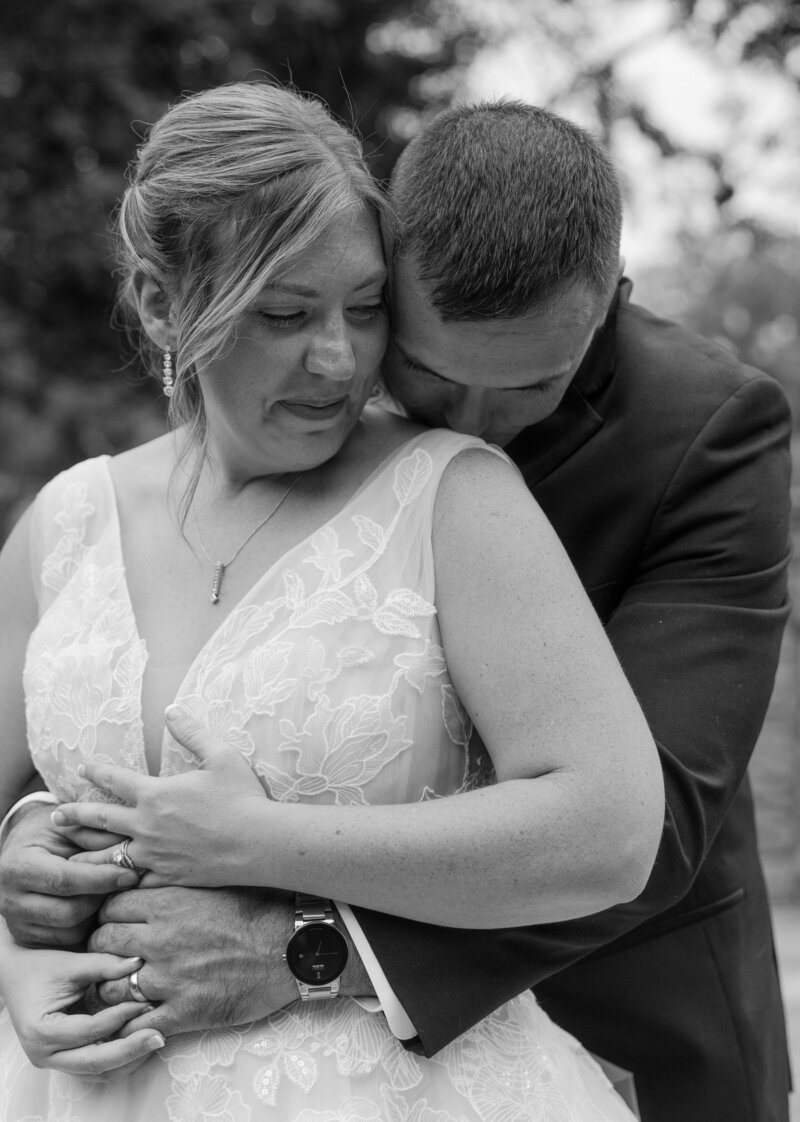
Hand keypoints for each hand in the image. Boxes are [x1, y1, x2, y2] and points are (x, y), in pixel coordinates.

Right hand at [0, 801, 139, 946]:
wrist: (24, 851)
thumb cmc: (51, 835)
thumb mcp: (70, 826)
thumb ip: (97, 836)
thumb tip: (131, 849)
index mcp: (18, 866)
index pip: (64, 879)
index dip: (101, 879)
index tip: (130, 874)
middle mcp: (10, 900)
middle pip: (68, 912)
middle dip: (102, 899)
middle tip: (125, 884)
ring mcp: (17, 923)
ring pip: (71, 932)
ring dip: (97, 914)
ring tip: (110, 892)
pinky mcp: (27, 939)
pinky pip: (67, 941)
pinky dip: (87, 926)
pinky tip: (97, 905)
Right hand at [0, 942, 164, 1077]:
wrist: (17, 974)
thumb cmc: (40, 967)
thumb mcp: (70, 962)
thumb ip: (104, 964)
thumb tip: (138, 963)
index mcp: (42, 1031)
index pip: (89, 1031)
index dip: (119, 1017)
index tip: (145, 1003)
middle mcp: (45, 1054)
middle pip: (94, 1063)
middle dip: (130, 1050)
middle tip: (159, 1036)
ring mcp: (54, 1061)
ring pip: (98, 1072)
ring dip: (128, 1059)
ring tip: (155, 1039)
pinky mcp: (65, 1059)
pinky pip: (96, 1068)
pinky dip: (118, 1059)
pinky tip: (140, 1042)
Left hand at [51, 707, 270, 887]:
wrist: (258, 843)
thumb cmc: (242, 797)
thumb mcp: (221, 755)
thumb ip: (192, 732)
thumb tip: (171, 709)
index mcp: (156, 794)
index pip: (114, 779)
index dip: (96, 771)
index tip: (83, 767)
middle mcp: (146, 825)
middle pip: (99, 819)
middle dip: (74, 815)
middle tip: (55, 815)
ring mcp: (154, 854)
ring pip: (108, 855)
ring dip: (86, 852)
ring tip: (69, 855)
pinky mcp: (166, 876)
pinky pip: (134, 879)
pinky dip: (118, 879)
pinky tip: (111, 881)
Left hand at [88, 884, 298, 1038]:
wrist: (294, 948)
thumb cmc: (262, 909)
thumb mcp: (217, 882)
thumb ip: (180, 881)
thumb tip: (155, 873)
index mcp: (170, 902)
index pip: (111, 906)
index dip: (110, 913)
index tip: (118, 920)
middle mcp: (162, 939)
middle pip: (103, 943)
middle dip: (103, 948)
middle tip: (114, 953)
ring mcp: (170, 978)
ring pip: (112, 987)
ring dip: (113, 987)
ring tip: (123, 987)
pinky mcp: (184, 1011)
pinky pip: (138, 1023)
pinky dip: (130, 1024)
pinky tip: (134, 1019)